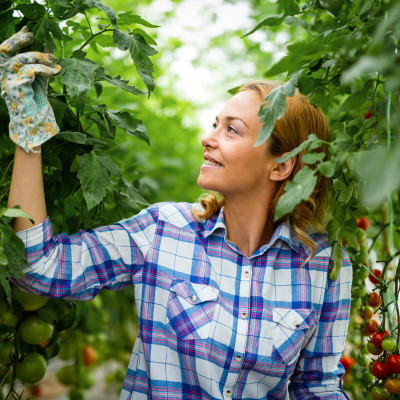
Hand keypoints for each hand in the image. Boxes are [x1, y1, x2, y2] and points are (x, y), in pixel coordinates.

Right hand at [0, 26, 60, 152]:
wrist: (34, 125)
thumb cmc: (36, 106)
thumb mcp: (39, 82)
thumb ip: (41, 67)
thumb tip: (48, 49)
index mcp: (7, 73)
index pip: (5, 51)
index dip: (15, 39)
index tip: (27, 31)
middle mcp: (4, 75)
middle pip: (5, 50)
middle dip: (19, 40)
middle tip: (33, 36)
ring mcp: (8, 81)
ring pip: (22, 59)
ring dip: (40, 57)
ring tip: (53, 61)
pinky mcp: (16, 87)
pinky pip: (31, 71)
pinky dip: (44, 69)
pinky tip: (54, 72)